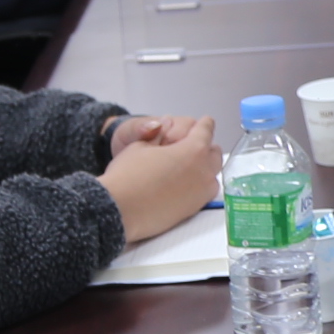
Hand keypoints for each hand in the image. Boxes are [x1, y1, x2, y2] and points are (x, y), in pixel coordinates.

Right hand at [100, 114, 219, 242]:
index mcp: (194, 149)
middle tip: (192, 146)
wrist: (120, 211)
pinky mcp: (195, 208)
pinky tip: (184, 185)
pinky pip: (205, 192)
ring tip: (188, 166)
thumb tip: (164, 125)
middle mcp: (204, 170)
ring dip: (204, 167)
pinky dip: (199, 185)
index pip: (206, 130)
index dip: (204, 124)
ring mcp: (202, 192)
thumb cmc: (127, 175)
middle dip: (205, 146)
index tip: (205, 122)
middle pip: (214, 153)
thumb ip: (158, 135)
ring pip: (212, 174)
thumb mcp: (139, 145)